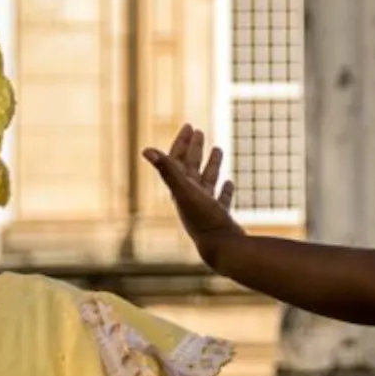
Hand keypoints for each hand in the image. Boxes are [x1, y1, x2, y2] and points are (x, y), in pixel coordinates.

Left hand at [144, 127, 242, 264]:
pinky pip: (221, 200)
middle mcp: (190, 198)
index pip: (177, 161)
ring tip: (218, 149)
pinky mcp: (219, 218)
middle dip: (194, 149)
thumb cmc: (203, 220)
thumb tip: (145, 149)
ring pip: (207, 181)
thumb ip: (167, 170)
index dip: (181, 143)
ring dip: (211, 165)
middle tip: (199, 131)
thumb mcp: (185, 191)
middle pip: (190, 168)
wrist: (222, 249)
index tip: (189, 126)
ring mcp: (205, 208)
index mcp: (181, 190)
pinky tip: (230, 182)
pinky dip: (224, 189)